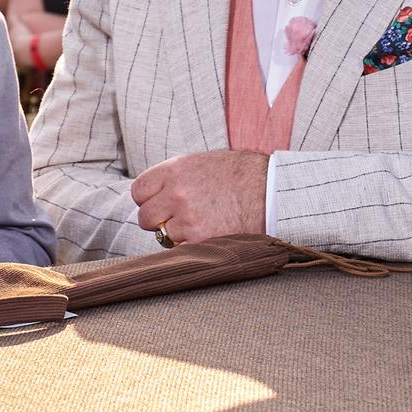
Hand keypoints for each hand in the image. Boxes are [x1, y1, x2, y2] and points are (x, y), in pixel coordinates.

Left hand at [132, 150, 267, 245]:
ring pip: (163, 236)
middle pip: (145, 217)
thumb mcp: (204, 162)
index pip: (139, 190)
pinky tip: (208, 235)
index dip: (147, 199)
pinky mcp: (201, 240)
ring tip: (198, 226)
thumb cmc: (243, 173)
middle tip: (175, 220)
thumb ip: (177, 176)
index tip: (158, 203)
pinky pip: (181, 249)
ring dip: (176, 236)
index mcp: (176, 170)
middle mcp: (177, 193)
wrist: (273, 189)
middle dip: (157, 221)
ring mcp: (188, 219)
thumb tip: (158, 191)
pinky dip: (191, 246)